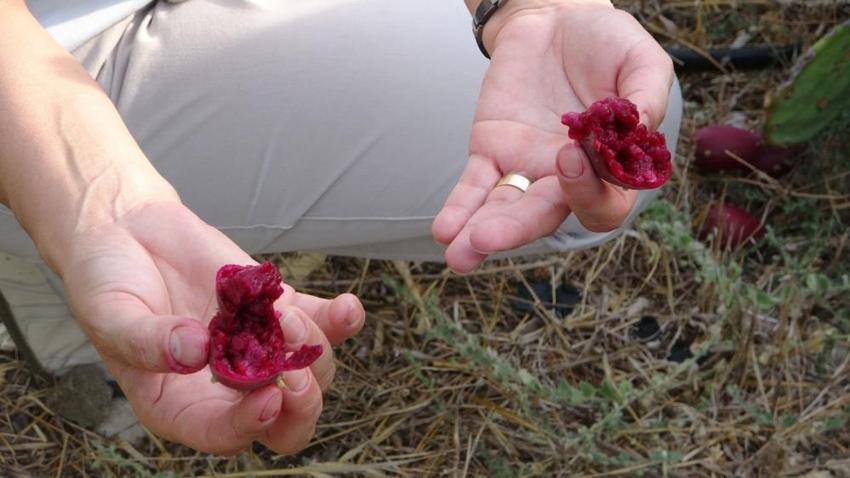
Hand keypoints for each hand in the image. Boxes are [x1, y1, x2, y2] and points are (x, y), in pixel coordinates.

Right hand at [60, 200, 364, 453]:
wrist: (127, 232)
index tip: (268, 396)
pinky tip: (348, 308)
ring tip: (283, 314)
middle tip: (293, 371)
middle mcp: (226, 386)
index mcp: (181, 405)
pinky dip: (340, 319)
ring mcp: (257, 347)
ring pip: (311, 372)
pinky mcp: (275, 309)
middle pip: (286, 421)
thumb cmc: (106, 284)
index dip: (252, 424)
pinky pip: (320, 323)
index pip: (225, 434)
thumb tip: (195, 352)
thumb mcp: (109, 314)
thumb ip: (146, 341)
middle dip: (302, 405)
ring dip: (311, 349)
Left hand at [434, 0, 673, 271]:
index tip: (569, 154)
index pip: (603, 202)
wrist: (559, 18)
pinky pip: (474, 185)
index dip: (586, 191)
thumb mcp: (640, 60)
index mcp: (610, 168)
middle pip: (542, 215)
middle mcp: (566, 178)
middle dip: (514, 230)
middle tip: (485, 240)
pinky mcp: (491, 148)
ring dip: (482, 233)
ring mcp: (526, 167)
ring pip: (504, 208)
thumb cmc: (608, 44)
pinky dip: (460, 207)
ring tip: (460, 255)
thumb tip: (641, 127)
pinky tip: (445, 231)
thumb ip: (647, 95)